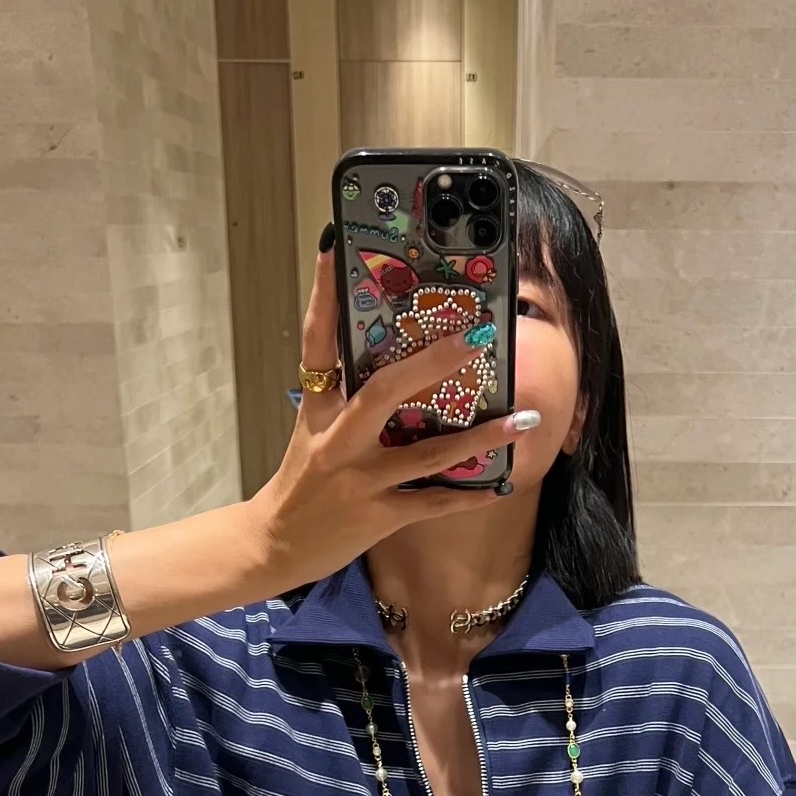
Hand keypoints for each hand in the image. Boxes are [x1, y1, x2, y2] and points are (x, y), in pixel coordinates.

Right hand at [247, 237, 539, 595]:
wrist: (272, 545)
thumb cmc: (301, 483)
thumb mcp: (314, 431)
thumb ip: (347, 399)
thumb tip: (397, 363)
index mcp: (318, 409)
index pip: (317, 343)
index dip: (323, 296)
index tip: (334, 249)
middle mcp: (337, 441)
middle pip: (384, 391)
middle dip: (432, 361)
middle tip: (476, 335)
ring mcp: (358, 480)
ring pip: (426, 453)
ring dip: (479, 436)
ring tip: (523, 417)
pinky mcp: (377, 517)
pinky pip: (433, 502)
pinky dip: (470, 495)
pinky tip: (502, 483)